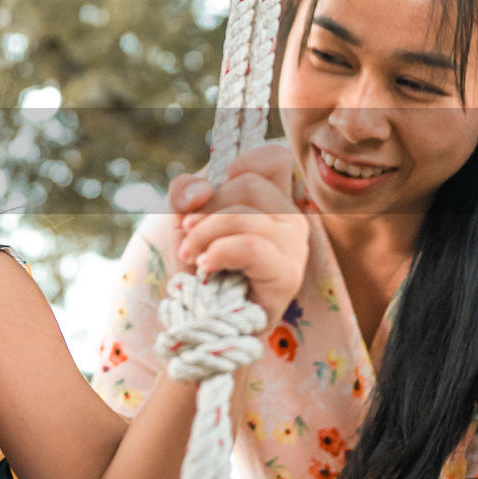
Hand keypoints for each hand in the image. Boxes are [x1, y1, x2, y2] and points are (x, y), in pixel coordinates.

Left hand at [167, 143, 307, 325]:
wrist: (206, 319)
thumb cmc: (202, 267)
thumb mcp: (182, 220)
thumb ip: (184, 193)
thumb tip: (201, 189)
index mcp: (272, 200)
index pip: (273, 159)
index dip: (240, 164)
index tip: (210, 194)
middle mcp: (291, 218)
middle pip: (249, 184)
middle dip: (207, 208)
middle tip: (187, 235)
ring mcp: (295, 246)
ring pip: (247, 215)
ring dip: (205, 234)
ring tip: (191, 255)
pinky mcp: (288, 274)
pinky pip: (251, 246)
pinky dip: (219, 252)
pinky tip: (205, 267)